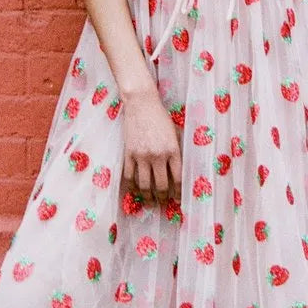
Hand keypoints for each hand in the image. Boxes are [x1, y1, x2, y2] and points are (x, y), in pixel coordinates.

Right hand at [120, 86, 182, 207]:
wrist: (141, 103)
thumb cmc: (160, 116)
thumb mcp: (175, 133)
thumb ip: (176, 151)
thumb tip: (177, 171)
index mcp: (173, 150)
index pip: (178, 179)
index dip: (178, 193)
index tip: (178, 200)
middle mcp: (158, 156)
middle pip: (161, 185)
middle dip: (163, 198)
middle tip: (163, 203)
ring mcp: (141, 155)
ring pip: (144, 184)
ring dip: (148, 197)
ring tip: (150, 202)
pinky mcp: (128, 153)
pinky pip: (129, 176)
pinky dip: (132, 187)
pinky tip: (135, 191)